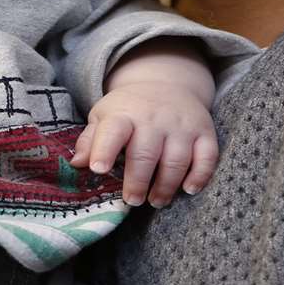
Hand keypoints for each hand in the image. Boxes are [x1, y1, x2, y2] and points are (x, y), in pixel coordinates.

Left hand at [73, 81, 216, 207]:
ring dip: (166, 185)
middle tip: (131, 201)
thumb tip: (76, 164)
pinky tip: (188, 189)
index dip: (104, 150)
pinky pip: (207, 157)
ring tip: (156, 201)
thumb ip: (91, 140)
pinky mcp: (204, 132)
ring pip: (176, 159)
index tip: (98, 169)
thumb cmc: (128, 109)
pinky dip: (200, 176)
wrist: (166, 83)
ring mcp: (181, 125)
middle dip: (137, 181)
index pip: (113, 131)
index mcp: (123, 114)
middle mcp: (153, 118)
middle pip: (145, 153)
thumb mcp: (103, 117)